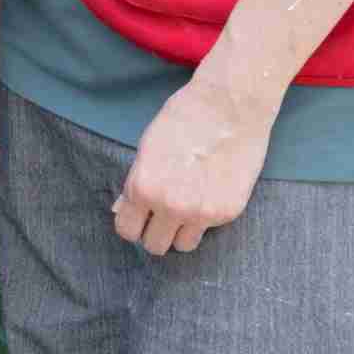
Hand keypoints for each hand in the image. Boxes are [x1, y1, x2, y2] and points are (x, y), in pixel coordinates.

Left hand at [114, 70, 278, 254]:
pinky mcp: (228, 212)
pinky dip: (207, 217)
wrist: (229, 107)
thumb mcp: (147, 150)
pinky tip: (210, 190)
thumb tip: (124, 209)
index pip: (127, 230)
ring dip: (182, 230)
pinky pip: (208, 229)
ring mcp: (201, 212)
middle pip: (154, 246)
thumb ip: (136, 185)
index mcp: (143, 188)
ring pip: (183, 245)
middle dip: (156, 231)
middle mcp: (170, 206)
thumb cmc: (183, 119)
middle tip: (163, 214)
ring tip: (188, 205)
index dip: (133, 223)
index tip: (140, 217)